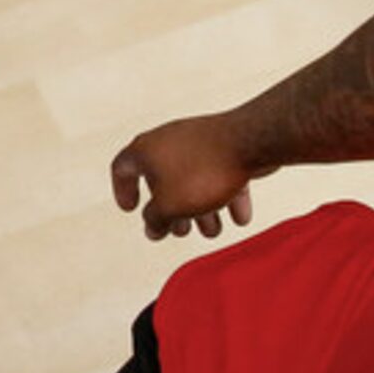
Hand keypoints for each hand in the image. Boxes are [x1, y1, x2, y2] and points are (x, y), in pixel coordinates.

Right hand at [110, 113, 273, 240]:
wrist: (251, 141)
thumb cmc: (203, 172)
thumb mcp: (169, 207)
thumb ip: (155, 220)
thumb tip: (151, 229)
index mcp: (145, 150)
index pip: (122, 169)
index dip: (123, 191)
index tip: (132, 208)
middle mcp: (168, 141)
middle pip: (163, 180)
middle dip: (173, 211)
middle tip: (181, 231)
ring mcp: (197, 141)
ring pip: (193, 179)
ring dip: (201, 209)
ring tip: (214, 231)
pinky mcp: (224, 145)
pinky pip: (218, 172)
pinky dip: (226, 195)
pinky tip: (240, 218)